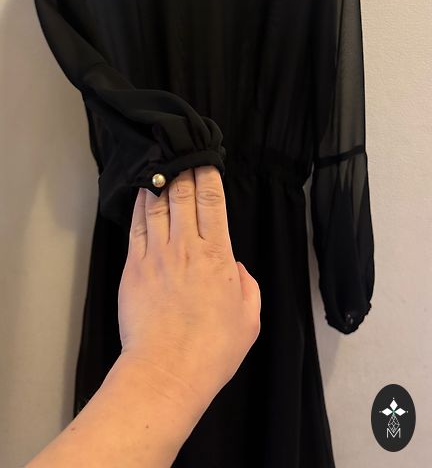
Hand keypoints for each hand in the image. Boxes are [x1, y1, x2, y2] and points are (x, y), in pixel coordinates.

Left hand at [118, 165, 260, 408]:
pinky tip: (142, 191)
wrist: (167, 371)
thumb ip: (246, 285)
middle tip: (183, 151)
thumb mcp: (249, 318)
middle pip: (183, 195)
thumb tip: (236, 268)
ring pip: (158, 205)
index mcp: (217, 256)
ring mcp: (157, 255)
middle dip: (184, 169)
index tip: (206, 159)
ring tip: (161, 162)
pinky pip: (137, 226)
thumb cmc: (212, 350)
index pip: (212, 202)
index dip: (208, 175)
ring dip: (161, 180)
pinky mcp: (133, 268)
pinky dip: (140, 204)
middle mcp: (186, 247)